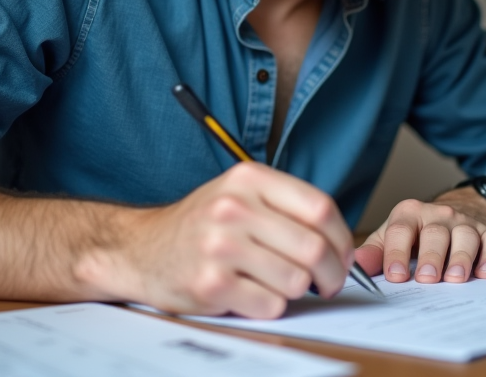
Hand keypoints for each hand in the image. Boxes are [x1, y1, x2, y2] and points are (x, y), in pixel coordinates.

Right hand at [75, 162, 353, 318]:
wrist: (141, 249)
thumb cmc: (203, 225)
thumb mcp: (241, 194)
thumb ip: (287, 206)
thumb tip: (342, 243)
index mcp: (248, 178)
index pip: (320, 208)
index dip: (343, 238)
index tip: (344, 255)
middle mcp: (234, 207)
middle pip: (313, 247)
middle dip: (331, 274)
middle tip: (328, 283)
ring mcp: (220, 246)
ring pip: (295, 280)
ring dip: (297, 291)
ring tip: (280, 284)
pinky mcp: (210, 283)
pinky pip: (269, 305)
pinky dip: (270, 306)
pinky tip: (253, 294)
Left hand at [354, 189, 485, 284]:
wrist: (468, 205)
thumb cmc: (424, 227)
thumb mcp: (396, 233)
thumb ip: (376, 251)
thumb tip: (354, 267)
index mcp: (410, 213)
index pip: (400, 231)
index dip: (396, 253)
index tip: (395, 276)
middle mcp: (439, 215)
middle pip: (434, 233)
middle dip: (431, 256)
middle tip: (427, 279)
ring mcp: (466, 221)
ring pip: (465, 236)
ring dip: (461, 258)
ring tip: (455, 278)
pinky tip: (484, 272)